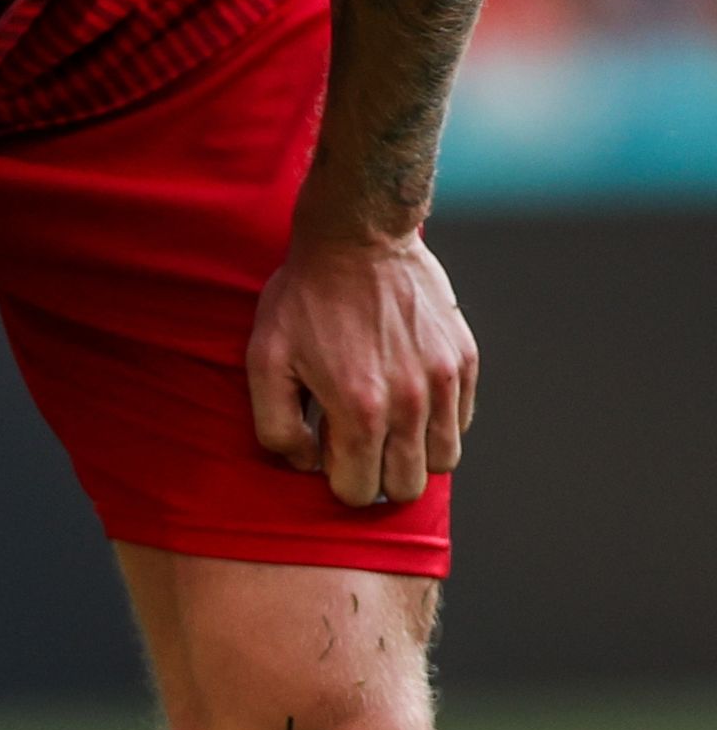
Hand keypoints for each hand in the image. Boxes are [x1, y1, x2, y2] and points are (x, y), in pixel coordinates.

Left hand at [244, 229, 476, 506]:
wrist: (358, 238)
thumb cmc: (304, 300)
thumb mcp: (264, 363)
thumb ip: (276, 427)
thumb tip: (306, 463)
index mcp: (359, 409)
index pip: (358, 491)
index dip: (335, 479)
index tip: (325, 452)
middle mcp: (411, 402)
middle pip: (406, 486)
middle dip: (376, 477)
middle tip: (353, 445)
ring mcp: (444, 380)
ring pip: (442, 460)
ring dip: (411, 455)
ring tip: (383, 427)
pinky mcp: (464, 358)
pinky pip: (461, 421)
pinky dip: (436, 424)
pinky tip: (405, 399)